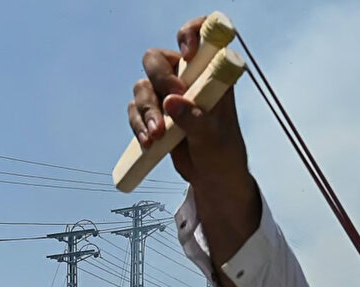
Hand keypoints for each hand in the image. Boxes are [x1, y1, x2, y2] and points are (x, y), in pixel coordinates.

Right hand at [128, 17, 252, 196]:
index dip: (190, 34)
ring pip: (143, 86)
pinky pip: (135, 109)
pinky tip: (149, 141)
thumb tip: (171, 102)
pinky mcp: (156, 113)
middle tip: (169, 102)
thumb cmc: (223, 154)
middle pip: (156, 59)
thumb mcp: (213, 138)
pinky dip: (138, 123)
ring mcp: (169, 95)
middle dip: (158, 80)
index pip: (201, 37)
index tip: (188, 53)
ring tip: (157, 135)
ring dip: (145, 110)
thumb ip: (195, 119)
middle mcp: (188, 79)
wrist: (213, 178)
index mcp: (211, 75)